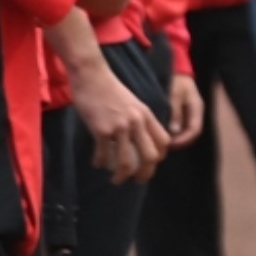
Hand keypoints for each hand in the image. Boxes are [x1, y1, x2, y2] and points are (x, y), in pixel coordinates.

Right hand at [68, 59, 170, 183]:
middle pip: (150, 157)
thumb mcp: (132, 102)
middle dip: (145, 174)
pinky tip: (97, 163)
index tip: (149, 164)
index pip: (164, 142)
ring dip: (121, 176)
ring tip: (116, 179)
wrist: (92, 75)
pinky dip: (100, 162)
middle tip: (137, 180)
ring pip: (126, 162)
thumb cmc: (110, 89)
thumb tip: (141, 140)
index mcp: (146, 115)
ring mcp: (119, 126)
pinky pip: (103, 154)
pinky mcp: (101, 129)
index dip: (159, 158)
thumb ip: (139, 119)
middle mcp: (137, 121)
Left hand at [166, 74, 204, 146]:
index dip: (184, 139)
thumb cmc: (176, 79)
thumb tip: (174, 131)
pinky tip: (163, 131)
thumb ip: (175, 112)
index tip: (170, 143)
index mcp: (197, 107)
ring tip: (163, 140)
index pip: (195, 130)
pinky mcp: (183, 111)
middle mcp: (196, 112)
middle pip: (191, 133)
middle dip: (180, 141)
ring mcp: (190, 112)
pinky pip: (181, 125)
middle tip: (165, 145)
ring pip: (186, 130)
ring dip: (176, 137)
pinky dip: (174, 130)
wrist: (176, 68)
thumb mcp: (175, 94)